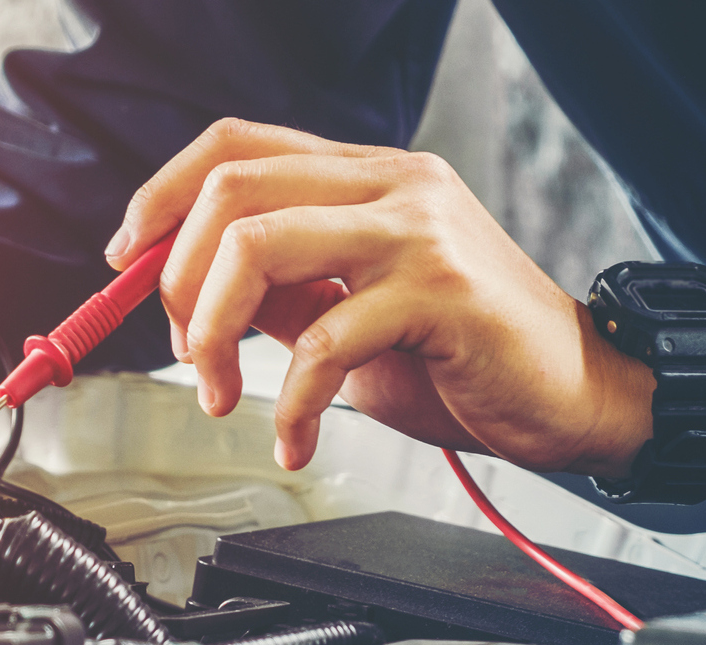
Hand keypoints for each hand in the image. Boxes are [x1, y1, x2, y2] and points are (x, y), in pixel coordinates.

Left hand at [106, 118, 654, 474]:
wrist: (581, 396)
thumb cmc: (469, 361)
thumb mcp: (355, 318)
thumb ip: (285, 294)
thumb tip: (191, 298)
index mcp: (368, 176)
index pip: (238, 144)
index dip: (162, 194)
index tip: (125, 260)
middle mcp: (393, 184)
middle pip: (232, 188)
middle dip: (175, 277)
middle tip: (182, 351)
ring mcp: (418, 230)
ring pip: (259, 245)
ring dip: (210, 333)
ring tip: (220, 397)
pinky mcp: (439, 291)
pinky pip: (320, 339)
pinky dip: (287, 403)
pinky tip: (294, 439)